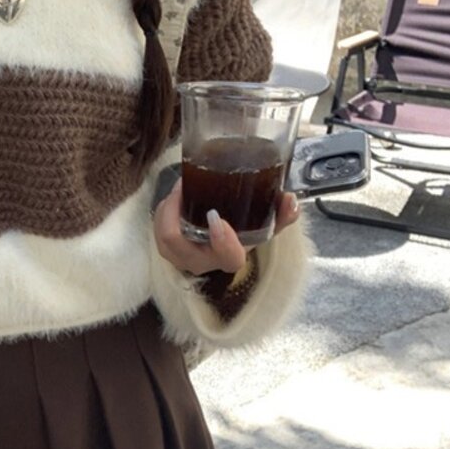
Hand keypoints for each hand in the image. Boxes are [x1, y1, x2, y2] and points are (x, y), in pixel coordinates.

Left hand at [152, 178, 299, 275]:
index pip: (227, 258)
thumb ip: (280, 214)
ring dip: (168, 209)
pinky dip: (165, 209)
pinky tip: (176, 196)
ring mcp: (180, 256)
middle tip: (185, 187)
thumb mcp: (261, 225)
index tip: (217, 217)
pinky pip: (158, 228)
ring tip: (181, 188)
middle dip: (175, 213)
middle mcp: (201, 261)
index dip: (222, 241)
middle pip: (176, 244)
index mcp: (228, 257)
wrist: (218, 245)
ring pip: (163, 233)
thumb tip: (291, 200)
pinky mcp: (167, 247)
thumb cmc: (239, 233)